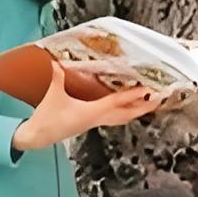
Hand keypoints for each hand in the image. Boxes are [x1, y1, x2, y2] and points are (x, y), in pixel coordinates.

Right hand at [12, 61, 159, 151]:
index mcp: (91, 113)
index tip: (147, 90)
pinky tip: (126, 106)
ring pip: (121, 118)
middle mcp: (96, 119)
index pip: (116, 102)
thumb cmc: (46, 118)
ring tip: (149, 103)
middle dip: (143, 107)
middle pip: (126, 114)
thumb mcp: (52, 95)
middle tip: (159, 98)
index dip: (133, 95)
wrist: (38, 136)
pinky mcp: (90, 123)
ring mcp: (94, 123)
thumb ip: (57, 77)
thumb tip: (57, 60)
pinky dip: (124, 111)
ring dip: (136, 110)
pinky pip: (114, 117)